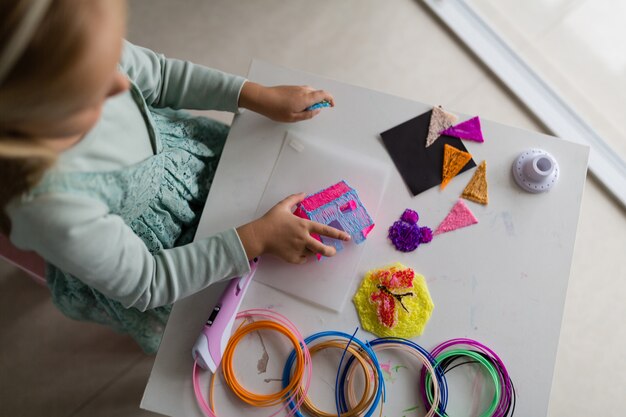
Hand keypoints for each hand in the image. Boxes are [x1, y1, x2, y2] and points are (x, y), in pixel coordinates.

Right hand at [236, 193, 350, 263]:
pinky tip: (297, 252)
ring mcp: (298, 249)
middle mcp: (303, 238)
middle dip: (331, 251)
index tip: (347, 237)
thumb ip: (294, 199)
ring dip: (312, 251)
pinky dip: (302, 257)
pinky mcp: (292, 258)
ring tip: (308, 247)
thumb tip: (304, 193)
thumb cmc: (271, 220)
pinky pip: (302, 259)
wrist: (259, 236)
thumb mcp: (282, 206)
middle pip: (322, 249)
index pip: (325, 230)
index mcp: (304, 225)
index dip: (338, 234)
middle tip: (333, 251)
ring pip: (311, 253)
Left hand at [239, 81, 334, 122]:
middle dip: (320, 101)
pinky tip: (297, 105)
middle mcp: (303, 90)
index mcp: (306, 98)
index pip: (323, 94)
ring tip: (304, 110)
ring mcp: (297, 88)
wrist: (262, 98)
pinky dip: (305, 97)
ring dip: (312, 99)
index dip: (330, 99)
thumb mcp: (293, 117)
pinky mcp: (292, 87)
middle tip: (315, 111)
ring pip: (310, 92)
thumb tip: (317, 111)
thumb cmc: (276, 109)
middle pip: (318, 93)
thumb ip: (307, 114)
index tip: (331, 105)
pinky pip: (303, 91)